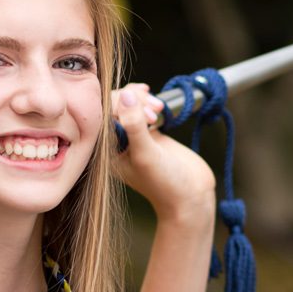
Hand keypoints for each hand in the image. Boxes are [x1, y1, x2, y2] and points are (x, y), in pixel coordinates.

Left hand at [109, 82, 216, 219]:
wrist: (191, 196)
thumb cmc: (165, 184)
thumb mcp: (146, 155)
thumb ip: (134, 125)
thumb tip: (126, 95)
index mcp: (107, 150)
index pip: (101, 115)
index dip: (120, 105)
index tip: (144, 114)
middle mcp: (116, 142)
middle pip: (114, 106)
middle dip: (133, 101)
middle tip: (154, 113)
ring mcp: (133, 135)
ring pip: (128, 104)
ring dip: (143, 100)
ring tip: (159, 109)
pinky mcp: (149, 132)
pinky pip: (142, 108)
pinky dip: (149, 102)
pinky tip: (159, 105)